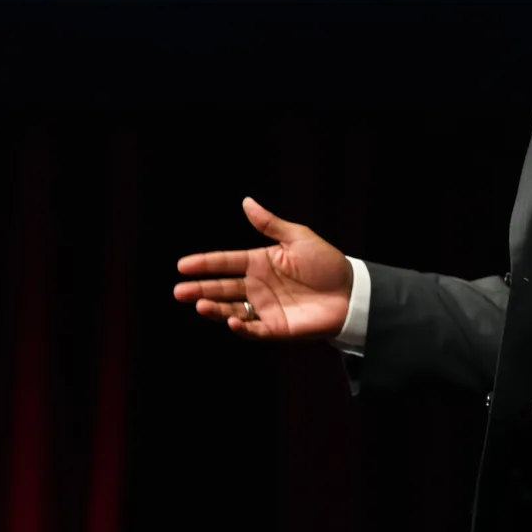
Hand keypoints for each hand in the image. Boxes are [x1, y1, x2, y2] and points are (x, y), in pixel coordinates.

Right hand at [173, 197, 353, 340]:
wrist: (352, 292)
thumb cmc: (327, 262)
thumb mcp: (298, 238)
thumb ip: (270, 224)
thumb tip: (246, 201)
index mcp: (260, 262)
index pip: (226, 262)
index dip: (205, 264)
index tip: (182, 265)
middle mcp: (257, 286)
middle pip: (222, 288)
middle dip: (200, 289)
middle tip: (178, 291)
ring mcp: (265, 308)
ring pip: (231, 309)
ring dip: (214, 308)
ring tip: (199, 304)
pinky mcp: (276, 328)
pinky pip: (254, 330)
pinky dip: (242, 327)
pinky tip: (231, 320)